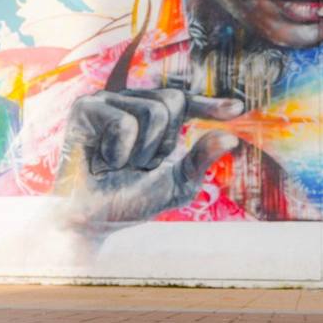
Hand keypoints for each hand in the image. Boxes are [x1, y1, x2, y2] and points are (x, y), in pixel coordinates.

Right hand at [55, 87, 242, 229]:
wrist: (93, 222)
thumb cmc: (132, 200)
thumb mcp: (178, 182)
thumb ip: (202, 158)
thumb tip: (231, 139)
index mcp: (151, 115)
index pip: (185, 101)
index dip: (210, 104)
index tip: (237, 110)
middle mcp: (130, 101)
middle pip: (174, 101)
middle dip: (164, 143)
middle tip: (138, 165)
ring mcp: (106, 101)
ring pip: (153, 112)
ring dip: (142, 152)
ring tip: (118, 165)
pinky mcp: (85, 108)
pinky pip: (124, 122)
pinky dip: (119, 152)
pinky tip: (101, 161)